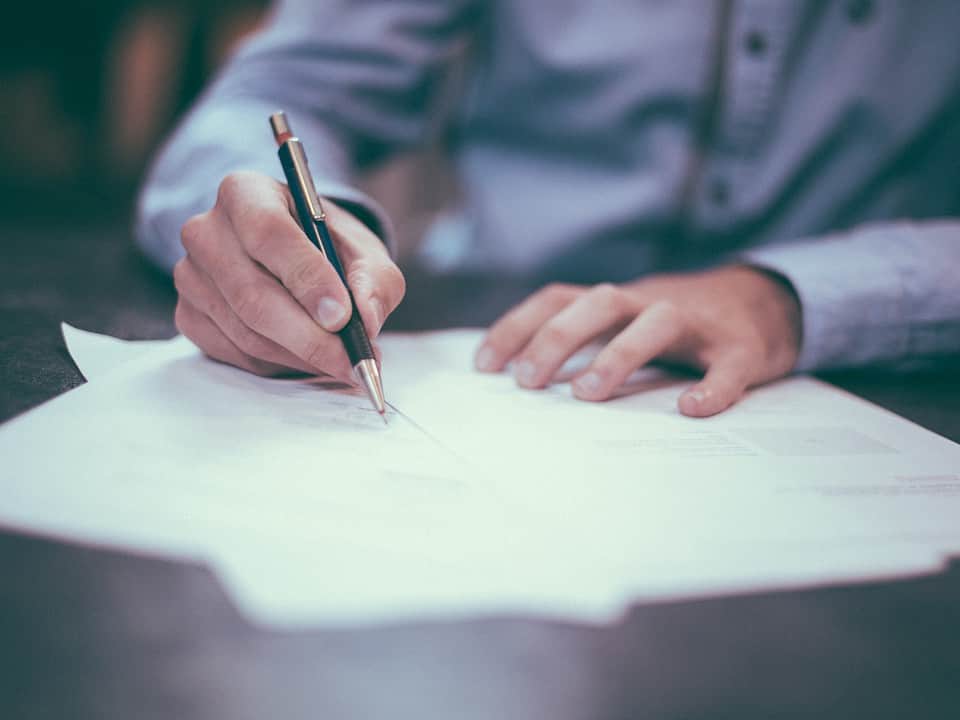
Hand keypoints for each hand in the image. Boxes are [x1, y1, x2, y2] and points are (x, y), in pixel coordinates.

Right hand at [173, 171, 404, 381]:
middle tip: (351, 360)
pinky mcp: (188, 315)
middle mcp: (206, 230)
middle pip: (253, 294)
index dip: (306, 278)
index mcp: (246, 193)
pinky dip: (279, 365)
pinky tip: (307, 357)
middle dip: (310, 336)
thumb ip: (374, 280)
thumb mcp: (364, 252)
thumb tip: (366, 320)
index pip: (268, 233)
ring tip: (341, 361)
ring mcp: (190, 276)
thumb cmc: (329, 248)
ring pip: (246, 332)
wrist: (296, 257)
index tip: (342, 316)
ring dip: (300, 356)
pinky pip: (235, 353)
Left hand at [475, 266, 801, 416]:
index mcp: (617, 302)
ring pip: (656, 322)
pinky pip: (728, 365)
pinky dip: (712, 387)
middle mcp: (651, 302)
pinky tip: (692, 410)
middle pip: (599, 303)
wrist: (764, 302)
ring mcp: (698, 323)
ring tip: (587, 394)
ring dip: (618, 354)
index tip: (484, 366)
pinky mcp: (742, 348)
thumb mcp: (625, 322)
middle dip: (557, 338)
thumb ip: (584, 341)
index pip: (558, 299)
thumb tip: (520, 380)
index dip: (518, 326)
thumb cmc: (677, 324)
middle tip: (527, 382)